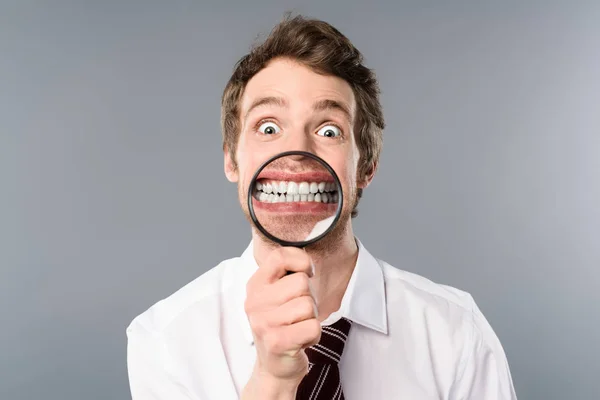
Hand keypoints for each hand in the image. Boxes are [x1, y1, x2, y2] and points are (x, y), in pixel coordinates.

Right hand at [242, 247, 320, 397]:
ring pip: (308, 305)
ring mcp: (264, 323)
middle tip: (298, 313)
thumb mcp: (277, 295)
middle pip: (301, 282)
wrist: (273, 369)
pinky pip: (313, 326)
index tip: (305, 275)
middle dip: (309, 298)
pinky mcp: (277, 342)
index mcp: (255, 286)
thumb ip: (287, 273)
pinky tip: (301, 340)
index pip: (280, 256)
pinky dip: (314, 334)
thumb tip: (306, 259)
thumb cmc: (282, 326)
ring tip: (298, 327)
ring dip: (311, 318)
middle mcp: (254, 302)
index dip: (301, 262)